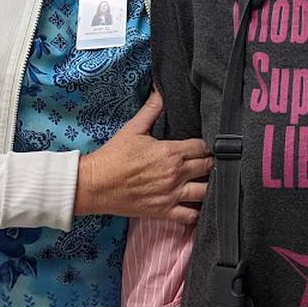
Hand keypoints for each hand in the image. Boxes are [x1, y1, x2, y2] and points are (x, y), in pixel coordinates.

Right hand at [76, 92, 209, 220]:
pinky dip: (198, 212)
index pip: (203, 146)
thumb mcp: (133, 128)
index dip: (208, 145)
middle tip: (212, 162)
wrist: (95, 185)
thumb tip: (160, 90)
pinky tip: (198, 205)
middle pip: (209, 167)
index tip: (209, 146)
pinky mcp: (164, 211)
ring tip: (208, 182)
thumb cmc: (113, 156)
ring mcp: (171, 194)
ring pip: (206, 191)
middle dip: (212, 163)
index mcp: (170, 152)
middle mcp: (175, 173)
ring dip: (210, 186)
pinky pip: (191, 216)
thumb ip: (151, 109)